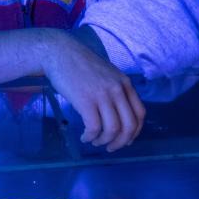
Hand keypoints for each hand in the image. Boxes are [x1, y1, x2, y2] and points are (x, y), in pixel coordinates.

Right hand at [39, 30, 143, 150]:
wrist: (59, 52)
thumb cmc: (79, 63)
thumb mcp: (106, 73)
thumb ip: (115, 89)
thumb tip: (117, 112)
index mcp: (124, 83)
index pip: (140, 114)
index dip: (135, 131)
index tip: (126, 139)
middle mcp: (117, 90)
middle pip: (129, 125)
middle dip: (121, 142)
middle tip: (110, 147)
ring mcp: (102, 95)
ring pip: (113, 129)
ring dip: (104, 140)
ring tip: (94, 141)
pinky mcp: (85, 100)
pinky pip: (94, 127)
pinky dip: (90, 136)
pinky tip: (85, 137)